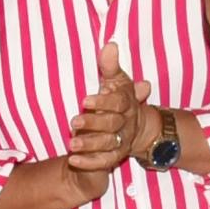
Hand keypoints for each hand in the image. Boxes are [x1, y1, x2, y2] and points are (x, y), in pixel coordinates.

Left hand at [63, 53, 149, 176]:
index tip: (85, 101)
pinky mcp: (114, 158)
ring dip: (90, 145)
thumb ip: (110, 65)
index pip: (118, 103)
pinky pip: (104, 163)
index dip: (103, 103)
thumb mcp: (116, 81)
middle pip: (113, 125)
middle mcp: (126, 124)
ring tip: (72, 144)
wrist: (137, 129)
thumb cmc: (119, 100)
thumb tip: (110, 44)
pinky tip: (73, 160)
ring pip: (108, 145)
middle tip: (74, 122)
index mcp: (127, 104)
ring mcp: (122, 142)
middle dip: (94, 124)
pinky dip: (89, 163)